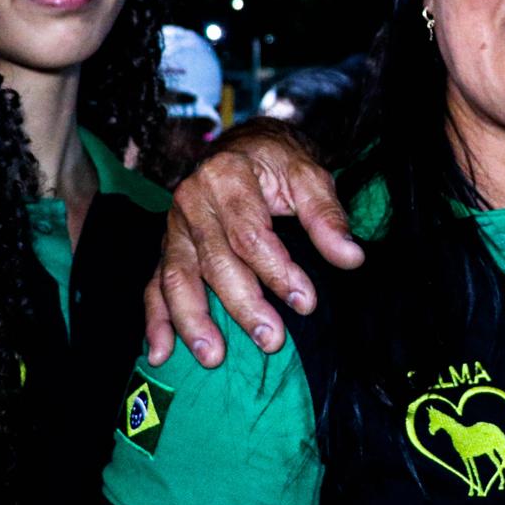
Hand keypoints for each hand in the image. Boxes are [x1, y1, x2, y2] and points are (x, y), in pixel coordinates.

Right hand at [142, 120, 363, 366]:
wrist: (242, 146)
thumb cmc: (277, 164)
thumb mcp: (308, 175)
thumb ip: (326, 216)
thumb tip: (351, 257)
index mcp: (226, 176)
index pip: (250, 234)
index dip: (277, 271)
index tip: (306, 302)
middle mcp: (192, 201)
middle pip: (214, 261)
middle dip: (242, 305)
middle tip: (271, 341)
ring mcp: (173, 228)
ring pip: (176, 278)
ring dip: (193, 321)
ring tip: (214, 358)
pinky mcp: (166, 249)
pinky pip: (153, 287)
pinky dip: (156, 322)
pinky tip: (162, 354)